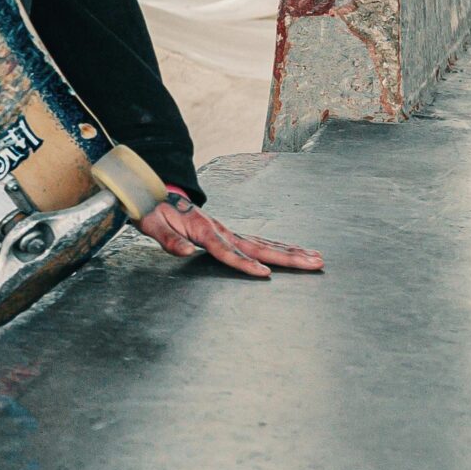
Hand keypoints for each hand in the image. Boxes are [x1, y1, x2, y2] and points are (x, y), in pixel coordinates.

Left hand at [136, 190, 323, 278]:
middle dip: (287, 257)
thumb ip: (169, 240)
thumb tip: (184, 252)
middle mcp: (222, 230)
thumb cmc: (154, 213)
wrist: (155, 196)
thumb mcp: (153, 225)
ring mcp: (229, 232)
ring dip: (291, 252)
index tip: (265, 273)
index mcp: (204, 231)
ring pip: (265, 244)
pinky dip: (279, 248)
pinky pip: (259, 242)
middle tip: (315, 263)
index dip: (245, 263)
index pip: (227, 251)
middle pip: (258, 247)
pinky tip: (296, 253)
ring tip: (317, 259)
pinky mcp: (230, 234)